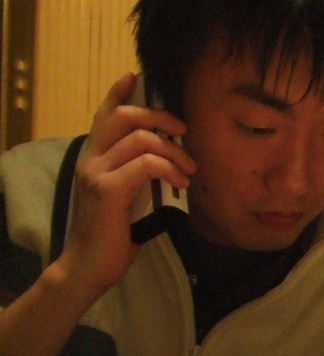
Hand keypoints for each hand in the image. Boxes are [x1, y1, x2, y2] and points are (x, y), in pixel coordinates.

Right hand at [56, 73, 196, 302]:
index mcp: (94, 158)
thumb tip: (169, 164)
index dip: (119, 93)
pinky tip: (181, 183)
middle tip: (185, 132)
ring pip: (141, 138)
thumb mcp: (129, 198)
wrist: (91, 266)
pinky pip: (145, 164)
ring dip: (174, 151)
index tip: (136, 78)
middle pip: (126, 116)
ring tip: (190, 170)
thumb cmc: (114, 236)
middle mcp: (91, 158)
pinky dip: (169, 169)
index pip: (104, 115)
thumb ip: (138, 176)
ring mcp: (97, 172)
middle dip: (161, 117)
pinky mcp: (107, 189)